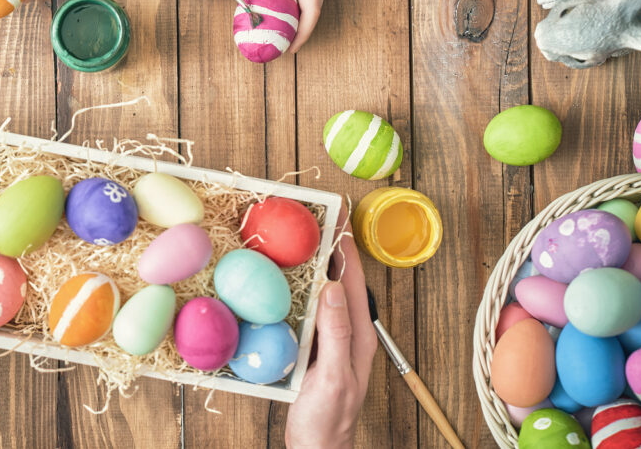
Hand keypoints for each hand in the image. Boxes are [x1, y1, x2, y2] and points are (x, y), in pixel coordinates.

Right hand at [286, 234, 376, 448]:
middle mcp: (348, 335)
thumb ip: (336, 332)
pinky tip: (282, 286)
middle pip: (342, 283)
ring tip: (300, 243)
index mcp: (359, 337)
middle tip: (316, 223)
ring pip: (325, 296)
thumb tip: (334, 287)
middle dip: (332, 251)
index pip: (355, 283)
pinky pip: (310, 313)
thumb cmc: (326, 420)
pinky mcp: (314, 351)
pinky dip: (299, 293)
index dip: (347, 250)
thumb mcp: (333, 375)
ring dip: (315, 269)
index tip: (338, 220)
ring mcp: (331, 343)